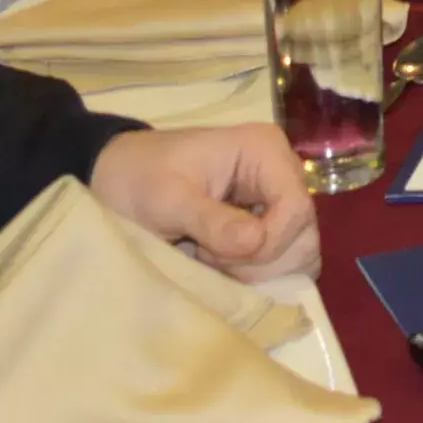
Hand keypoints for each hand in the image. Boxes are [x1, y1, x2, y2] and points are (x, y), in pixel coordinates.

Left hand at [90, 123, 320, 282]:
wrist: (118, 179)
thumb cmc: (140, 179)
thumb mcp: (167, 199)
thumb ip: (211, 220)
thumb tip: (255, 243)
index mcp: (264, 150)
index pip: (296, 208)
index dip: (267, 243)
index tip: (217, 253)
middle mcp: (282, 171)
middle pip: (304, 233)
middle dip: (262, 259)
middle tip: (212, 258)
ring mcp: (277, 199)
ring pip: (299, 251)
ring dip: (259, 269)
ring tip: (213, 259)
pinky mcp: (269, 222)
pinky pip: (283, 259)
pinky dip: (257, 272)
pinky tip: (222, 264)